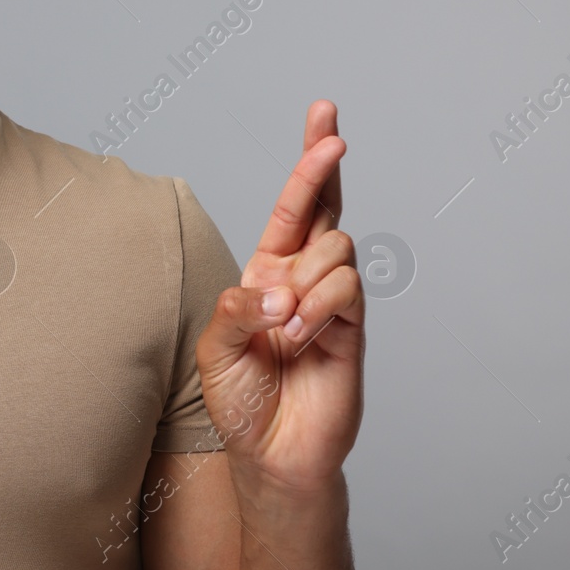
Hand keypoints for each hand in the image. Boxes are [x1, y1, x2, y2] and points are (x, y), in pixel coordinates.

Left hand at [195, 99, 364, 492]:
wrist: (271, 452)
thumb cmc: (239, 398)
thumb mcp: (215, 347)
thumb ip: (237, 310)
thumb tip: (274, 289)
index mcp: (267, 271)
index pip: (293, 207)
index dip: (310, 163)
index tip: (325, 116)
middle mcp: (302, 278)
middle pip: (325, 206)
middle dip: (324, 165)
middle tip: (333, 138)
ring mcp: (331, 301)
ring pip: (333, 249)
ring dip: (302, 280)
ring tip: (284, 326)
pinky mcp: (354, 329)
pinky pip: (345, 290)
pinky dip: (317, 308)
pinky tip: (300, 336)